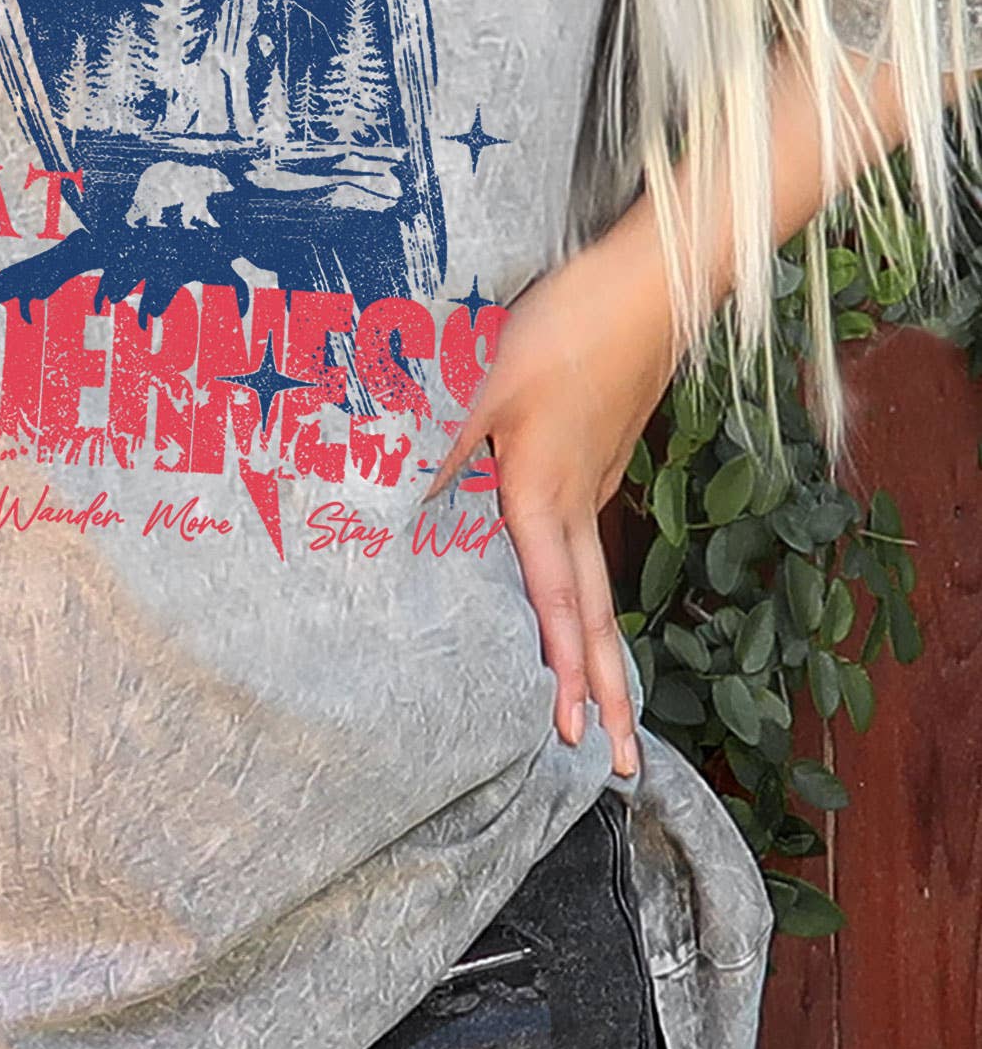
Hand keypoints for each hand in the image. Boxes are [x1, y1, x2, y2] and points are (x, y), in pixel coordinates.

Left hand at [421, 225, 678, 779]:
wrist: (652, 284)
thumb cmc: (563, 327)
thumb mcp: (482, 381)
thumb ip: (438, 445)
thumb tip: (395, 503)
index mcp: (544, 495)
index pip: (557, 606)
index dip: (564, 676)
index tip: (576, 739)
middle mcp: (578, 504)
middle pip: (596, 617)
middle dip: (606, 694)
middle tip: (622, 764)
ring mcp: (596, 484)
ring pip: (599, 586)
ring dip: (601, 652)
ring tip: (608, 708)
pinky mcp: (601, 460)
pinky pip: (591, 547)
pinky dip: (590, 597)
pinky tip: (577, 606)